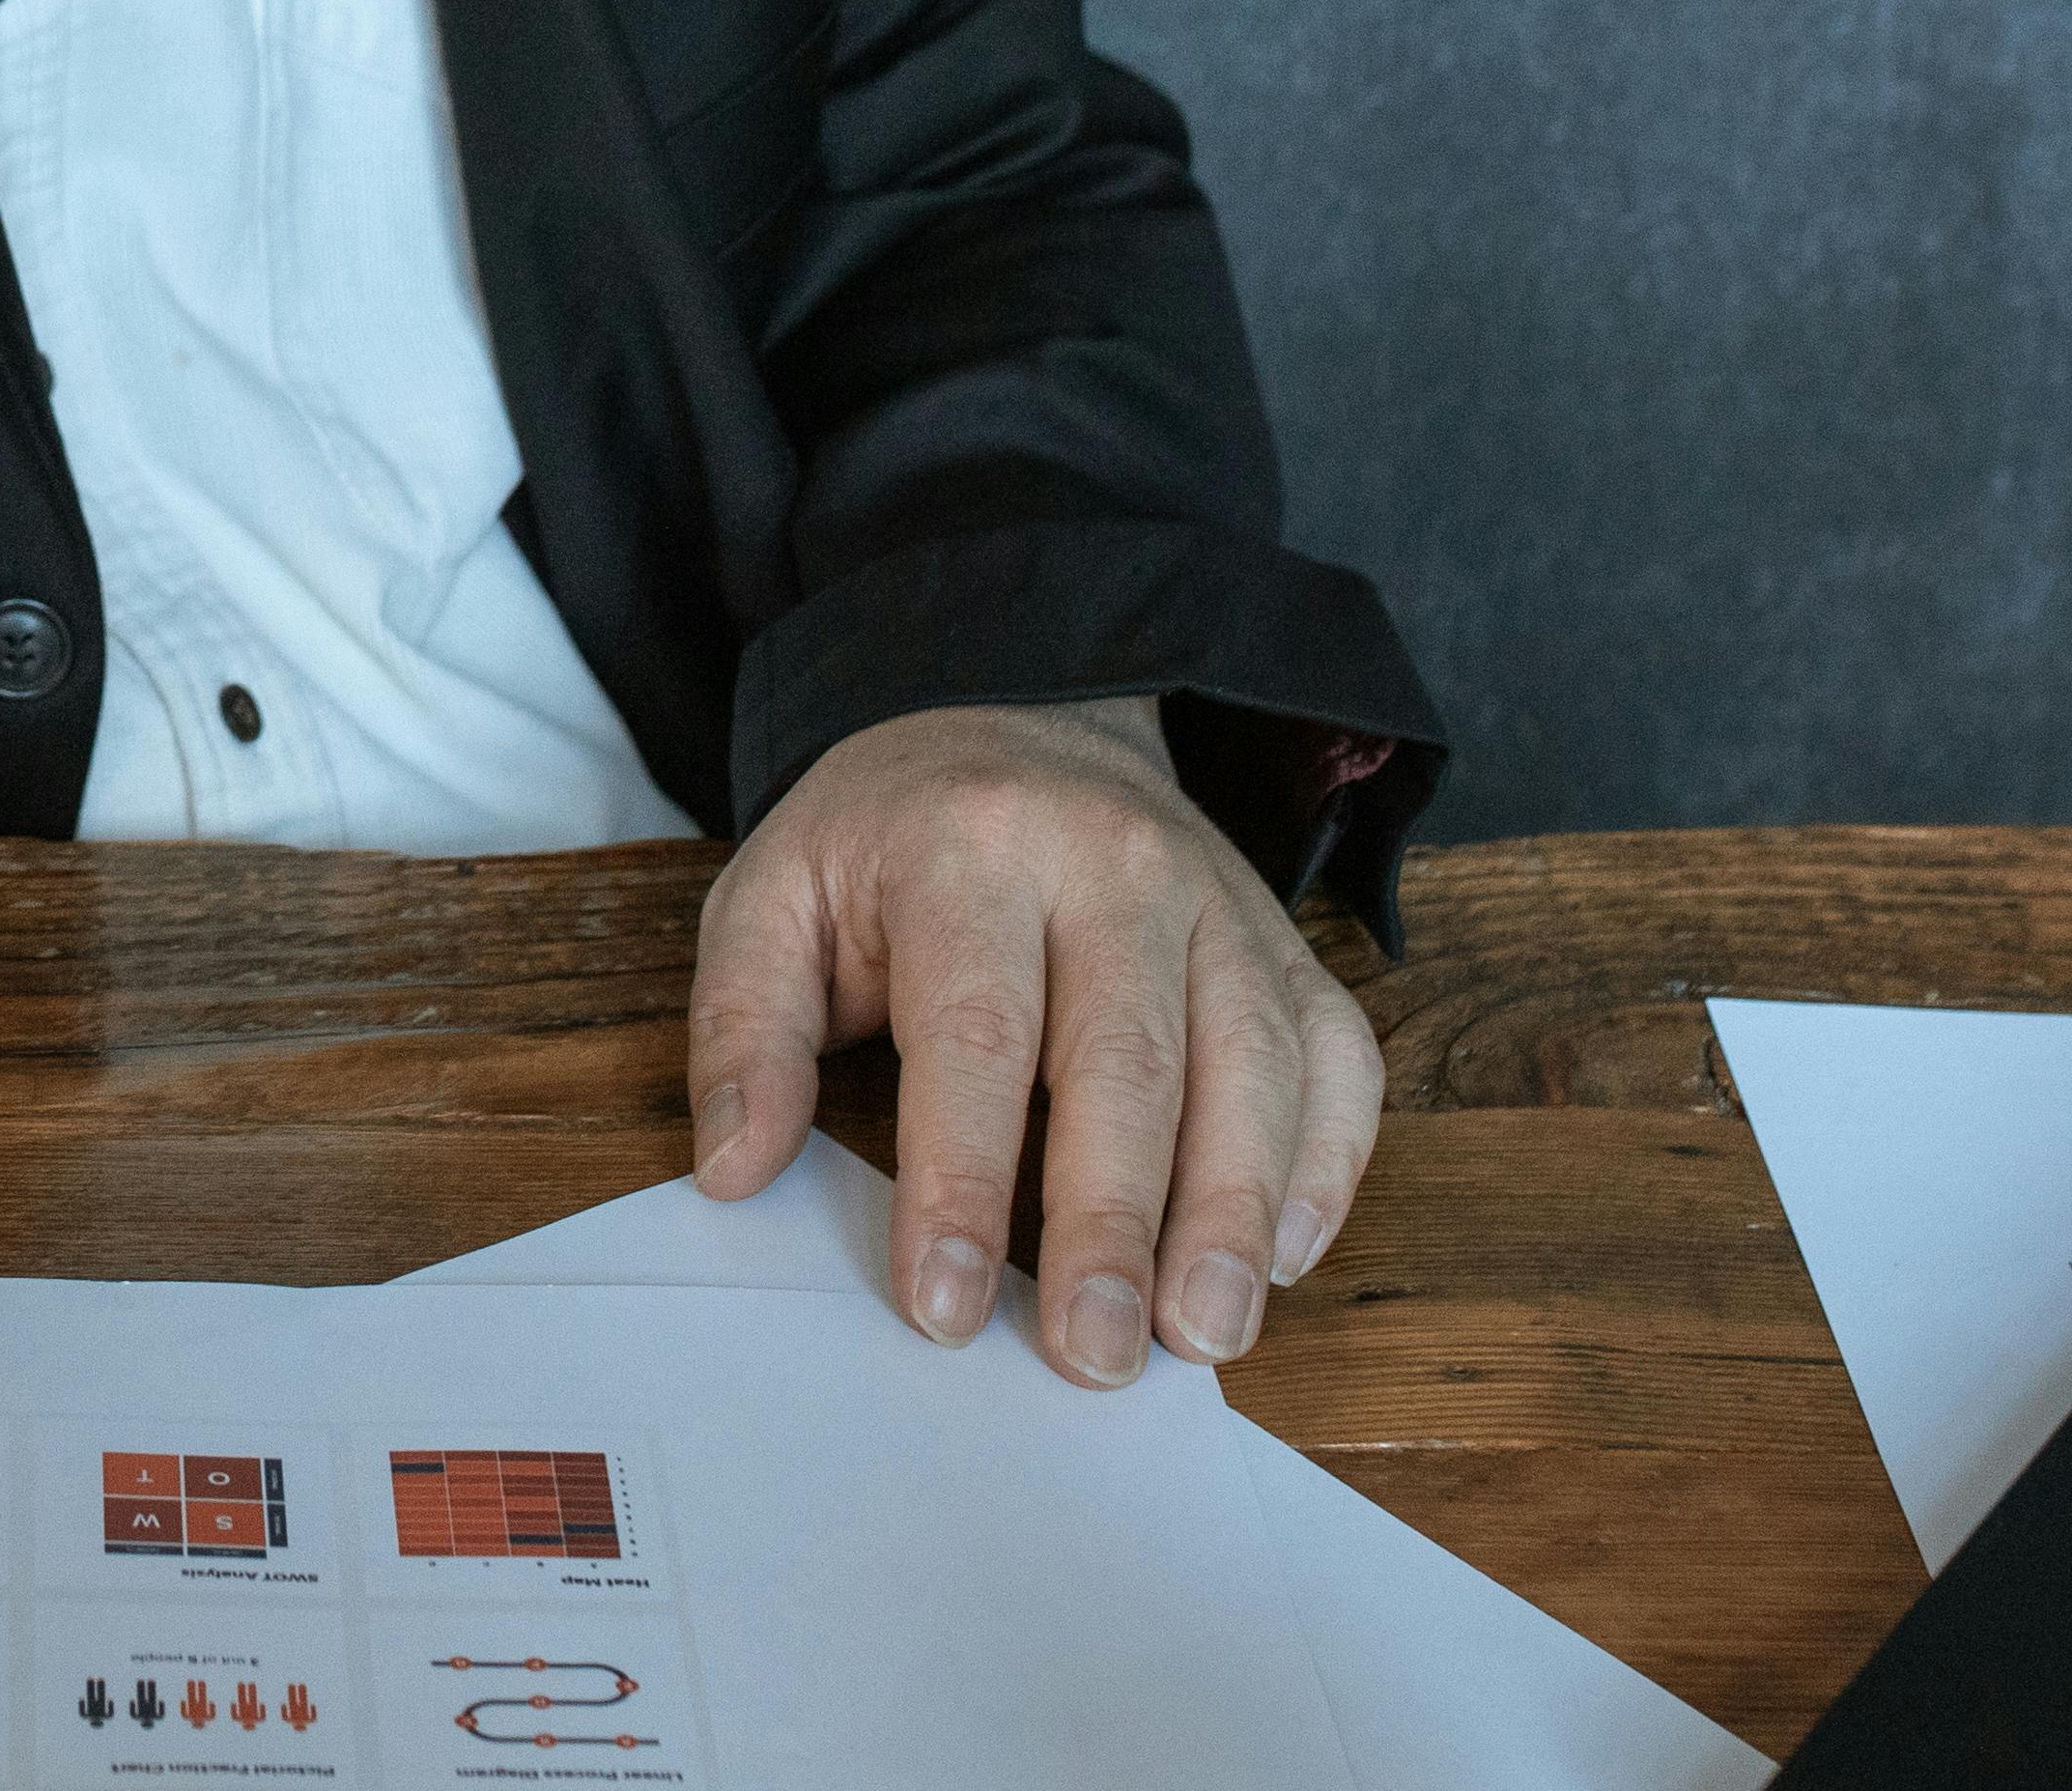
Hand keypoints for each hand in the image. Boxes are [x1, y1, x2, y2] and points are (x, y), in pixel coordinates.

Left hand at [679, 696, 1383, 1388]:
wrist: (1013, 715)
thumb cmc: (888, 842)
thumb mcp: (772, 898)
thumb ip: (744, 1030)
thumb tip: (736, 1170)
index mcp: (970, 848)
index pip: (974, 1033)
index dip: (961, 1181)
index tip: (945, 1308)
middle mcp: (1115, 862)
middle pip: (1127, 1061)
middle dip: (1113, 1223)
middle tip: (1095, 1356)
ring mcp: (1220, 898)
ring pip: (1252, 1064)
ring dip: (1234, 1214)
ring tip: (1202, 1338)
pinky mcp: (1283, 940)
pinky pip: (1335, 1053)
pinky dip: (1326, 1162)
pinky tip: (1283, 1255)